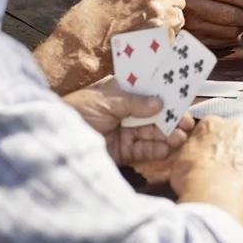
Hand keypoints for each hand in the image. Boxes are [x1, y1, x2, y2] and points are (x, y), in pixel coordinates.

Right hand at [35, 0, 184, 93]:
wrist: (81, 48)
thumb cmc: (87, 22)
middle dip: (169, 9)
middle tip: (152, 21)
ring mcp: (161, 17)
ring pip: (179, 19)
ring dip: (169, 26)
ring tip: (148, 35)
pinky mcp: (163, 38)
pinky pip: (174, 38)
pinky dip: (165, 43)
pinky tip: (147, 46)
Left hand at [64, 76, 193, 164]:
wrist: (55, 142)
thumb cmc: (76, 112)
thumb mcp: (105, 100)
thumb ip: (134, 102)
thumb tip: (159, 103)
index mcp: (118, 92)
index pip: (146, 89)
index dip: (164, 91)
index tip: (182, 93)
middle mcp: (123, 111)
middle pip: (153, 113)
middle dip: (170, 116)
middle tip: (188, 121)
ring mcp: (123, 132)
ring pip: (151, 132)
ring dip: (167, 134)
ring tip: (181, 136)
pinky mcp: (122, 152)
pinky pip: (144, 150)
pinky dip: (157, 149)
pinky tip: (169, 148)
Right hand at [170, 117, 242, 226]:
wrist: (213, 196)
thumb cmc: (192, 178)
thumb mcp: (177, 159)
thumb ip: (187, 150)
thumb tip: (189, 153)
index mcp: (212, 123)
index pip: (212, 129)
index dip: (208, 144)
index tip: (206, 157)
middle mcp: (237, 128)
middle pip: (234, 137)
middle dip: (229, 150)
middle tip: (220, 170)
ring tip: (234, 182)